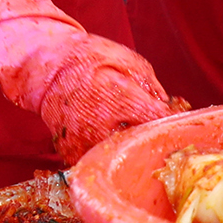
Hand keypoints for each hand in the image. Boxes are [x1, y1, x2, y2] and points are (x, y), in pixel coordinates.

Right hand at [0, 29, 173, 163]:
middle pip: (139, 144)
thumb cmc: (90, 59)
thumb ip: (150, 83)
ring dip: (129, 149)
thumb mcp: (125, 59)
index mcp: (115, 96)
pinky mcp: (70, 152)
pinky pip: (96, 163)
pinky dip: (107, 155)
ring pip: (118, 159)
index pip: (156, 118)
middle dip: (151, 136)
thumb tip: (168, 106)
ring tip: (131, 133)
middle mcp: (98, 123)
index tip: (175, 115)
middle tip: (154, 126)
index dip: (171, 118)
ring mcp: (82, 141)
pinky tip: (110, 139)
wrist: (47, 69)